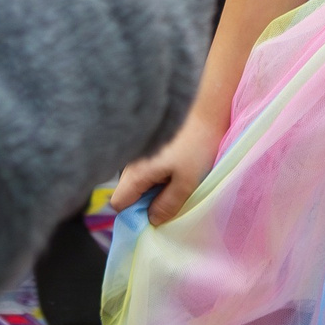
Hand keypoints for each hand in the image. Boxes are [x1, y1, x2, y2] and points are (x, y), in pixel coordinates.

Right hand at [109, 109, 223, 224]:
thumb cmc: (197, 143)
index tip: (155, 213)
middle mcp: (130, 161)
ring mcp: (138, 150)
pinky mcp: (150, 142)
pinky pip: (146, 166)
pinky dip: (158, 171)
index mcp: (135, 173)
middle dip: (146, 200)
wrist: (206, 104)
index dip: (133, 214)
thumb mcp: (187, 182)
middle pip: (127, 191)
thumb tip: (153, 219)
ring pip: (138, 178)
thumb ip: (168, 204)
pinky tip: (178, 165)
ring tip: (179, 180)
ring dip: (154, 185)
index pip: (118, 203)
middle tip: (172, 198)